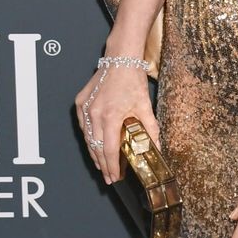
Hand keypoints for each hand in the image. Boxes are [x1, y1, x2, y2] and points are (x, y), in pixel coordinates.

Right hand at [75, 61, 158, 184]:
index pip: (110, 150)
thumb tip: (156, 148)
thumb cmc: (133, 81)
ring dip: (94, 153)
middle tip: (108, 177)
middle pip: (96, 148)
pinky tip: (94, 145)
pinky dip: (89, 137)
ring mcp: (85, 108)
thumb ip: (150, 130)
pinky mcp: (80, 103)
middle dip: (103, 165)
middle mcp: (94, 114)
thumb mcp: (146, 106)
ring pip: (87, 139)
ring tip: (102, 165)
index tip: (114, 177)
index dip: (112, 167)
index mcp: (111, 117)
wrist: (120, 60)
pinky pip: (84, 126)